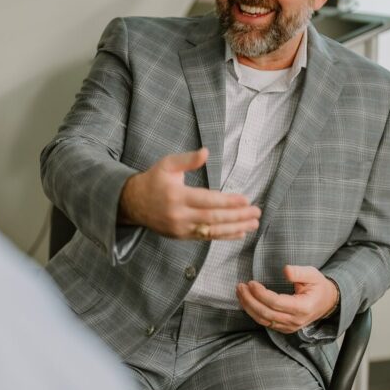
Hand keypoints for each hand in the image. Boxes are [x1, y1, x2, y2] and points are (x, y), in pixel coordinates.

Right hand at [118, 148, 260, 239]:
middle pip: (213, 218)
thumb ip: (187, 159)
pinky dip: (224, 236)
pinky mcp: (181, 236)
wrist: (132, 203)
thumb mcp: (167, 164)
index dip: (227, 201)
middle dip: (237, 216)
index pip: (207, 200)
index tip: (245, 200)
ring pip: (212, 231)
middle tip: (256, 212)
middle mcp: (179, 215)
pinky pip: (206, 238)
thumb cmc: (153, 180)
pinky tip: (239, 233)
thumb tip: (206, 152)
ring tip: (253, 224)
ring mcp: (180, 228)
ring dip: (235, 228)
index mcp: (176, 195)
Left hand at [236, 265, 338, 332]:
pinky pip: (265, 323)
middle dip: (250, 300)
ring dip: (248, 307)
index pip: (276, 302)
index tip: (251, 283)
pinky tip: (246, 302)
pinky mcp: (284, 328)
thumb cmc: (318, 286)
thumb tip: (285, 270)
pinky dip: (253, 313)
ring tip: (240, 293)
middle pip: (266, 313)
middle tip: (240, 287)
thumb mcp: (313, 274)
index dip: (261, 294)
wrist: (326, 303)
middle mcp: (295, 320)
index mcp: (303, 307)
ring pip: (263, 320)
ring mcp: (289, 327)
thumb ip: (299, 272)